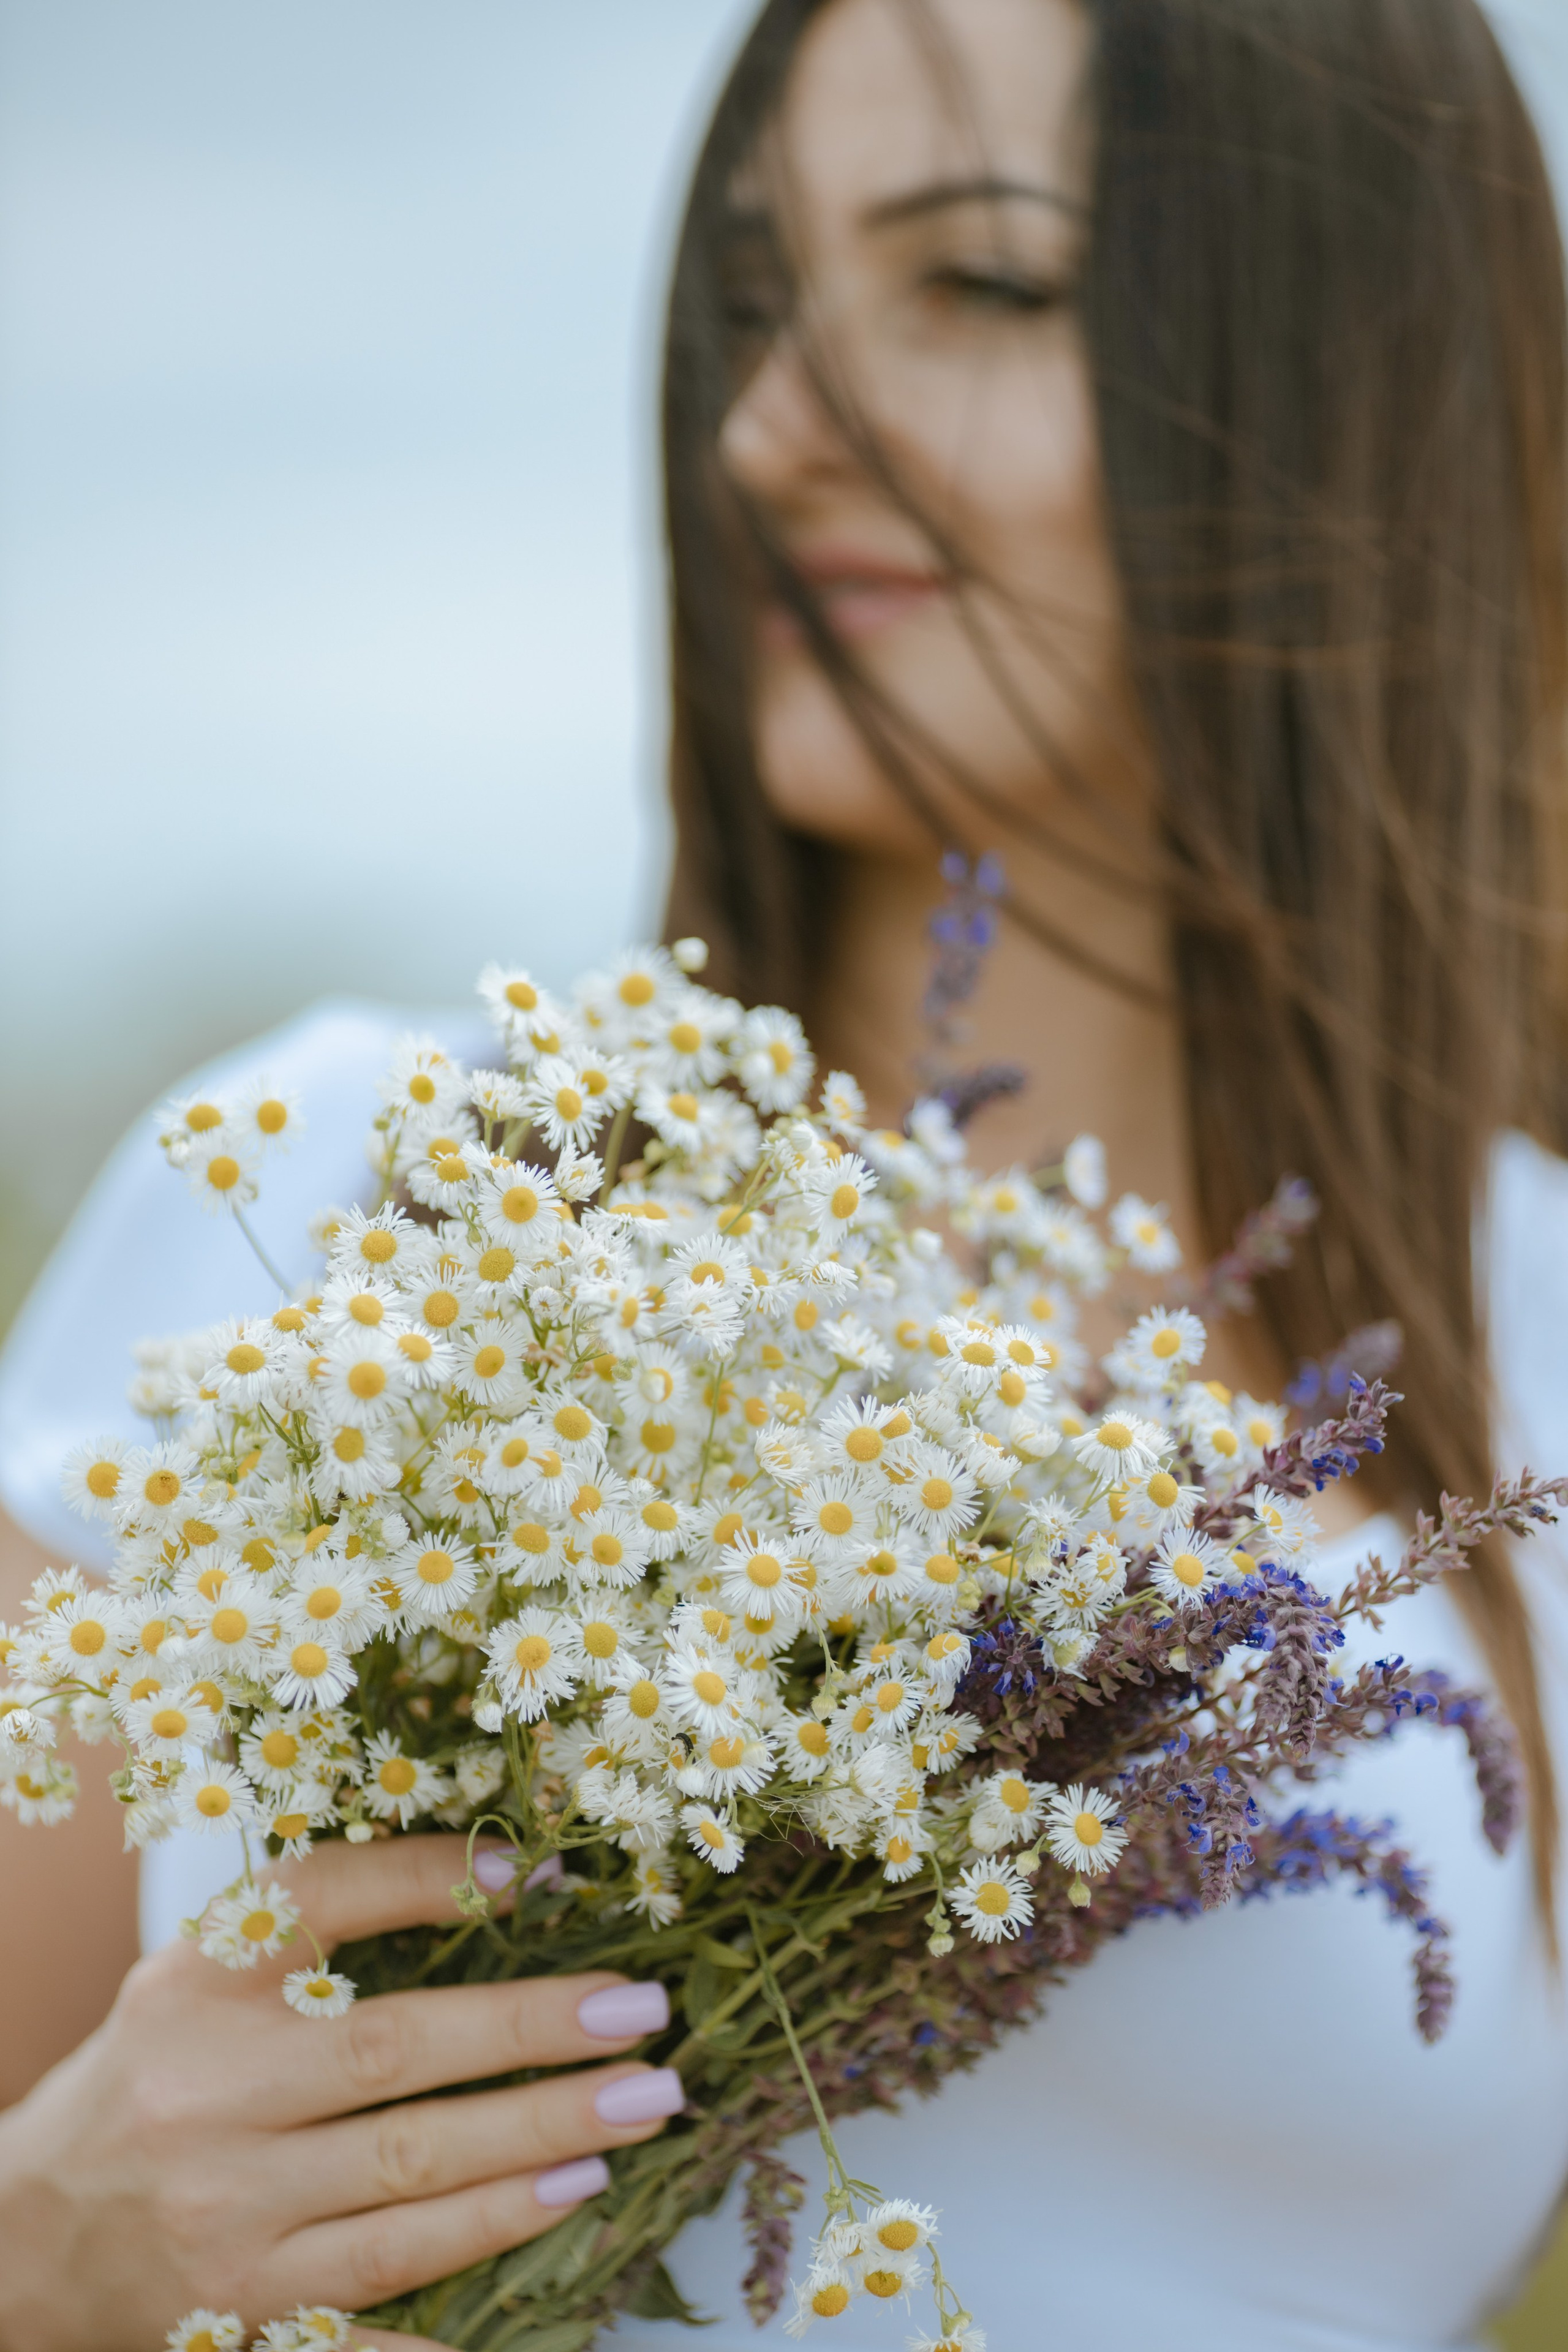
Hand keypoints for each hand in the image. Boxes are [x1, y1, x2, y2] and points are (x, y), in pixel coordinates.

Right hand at [0, 1836, 680, 2351]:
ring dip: (532, 2155)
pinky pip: (367, 2322)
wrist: (23, 2237)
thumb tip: (502, 1880)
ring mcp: (229, 2224)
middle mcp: (209, 2101)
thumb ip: (328, 1917)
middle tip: (643, 2022)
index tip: (536, 1876)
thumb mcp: (206, 1972)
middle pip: (396, 2062)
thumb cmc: (149, 2080)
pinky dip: (451, 2315)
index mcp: (197, 1990)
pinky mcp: (245, 2321)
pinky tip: (542, 2281)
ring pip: (407, 2193)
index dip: (433, 1883)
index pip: (325, 1905)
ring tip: (628, 2120)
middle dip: (535, 2039)